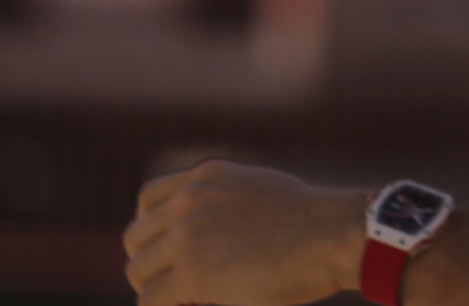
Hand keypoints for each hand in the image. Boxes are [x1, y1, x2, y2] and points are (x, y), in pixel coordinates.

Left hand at [123, 159, 367, 305]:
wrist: (333, 234)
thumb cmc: (312, 220)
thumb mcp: (259, 189)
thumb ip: (225, 201)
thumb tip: (211, 233)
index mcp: (206, 176)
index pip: (148, 199)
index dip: (154, 230)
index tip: (171, 250)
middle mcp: (189, 200)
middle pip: (135, 239)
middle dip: (152, 263)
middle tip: (178, 282)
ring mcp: (187, 236)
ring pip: (138, 272)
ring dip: (157, 289)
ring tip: (188, 298)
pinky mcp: (192, 273)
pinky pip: (150, 300)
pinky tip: (195, 305)